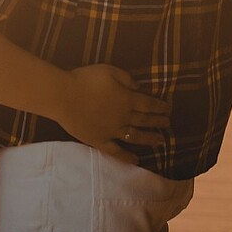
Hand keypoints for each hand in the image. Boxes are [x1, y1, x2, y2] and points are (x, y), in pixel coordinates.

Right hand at [55, 65, 171, 163]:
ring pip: (135, 137)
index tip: (169, 109)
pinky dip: (127, 157)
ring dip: (150, 139)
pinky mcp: (99, 141)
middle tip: (168, 124)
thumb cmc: (85, 80)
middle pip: (145, 120)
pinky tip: (136, 160)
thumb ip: (127, 79)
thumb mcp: (109, 71)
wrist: (63, 96)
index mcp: (127, 99)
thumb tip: (139, 88)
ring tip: (160, 141)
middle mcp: (124, 117)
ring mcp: (112, 131)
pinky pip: (116, 151)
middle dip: (159, 122)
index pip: (149, 104)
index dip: (161, 107)